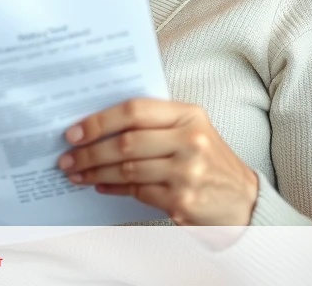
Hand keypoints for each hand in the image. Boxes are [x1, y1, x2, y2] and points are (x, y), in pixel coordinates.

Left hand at [57, 98, 258, 225]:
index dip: (99, 121)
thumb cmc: (209, 162)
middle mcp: (189, 140)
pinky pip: (136, 192)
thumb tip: (98, 126)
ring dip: (95, 173)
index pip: (134, 111)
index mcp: (189, 115)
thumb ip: (154, 124)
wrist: (244, 201)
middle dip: (89, 152)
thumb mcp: (190, 131)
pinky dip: (113, 189)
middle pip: (125, 142)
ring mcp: (186, 172)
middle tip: (67, 157)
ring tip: (76, 173)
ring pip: (126, 170)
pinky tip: (100, 186)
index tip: (74, 131)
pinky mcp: (181, 200)